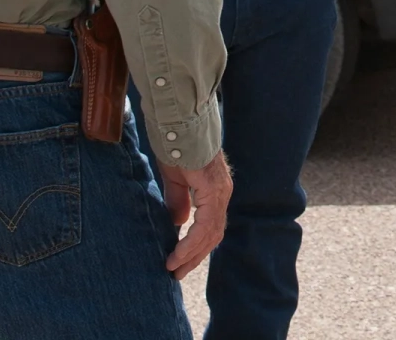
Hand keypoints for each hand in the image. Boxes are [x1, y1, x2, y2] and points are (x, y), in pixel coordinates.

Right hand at [160, 150, 232, 278]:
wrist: (178, 122)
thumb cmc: (176, 145)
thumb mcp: (176, 179)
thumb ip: (179, 200)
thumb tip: (180, 224)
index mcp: (215, 191)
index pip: (210, 227)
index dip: (196, 247)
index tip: (178, 261)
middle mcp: (222, 194)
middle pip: (213, 235)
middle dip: (195, 256)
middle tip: (177, 273)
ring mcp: (219, 192)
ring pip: (210, 233)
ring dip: (191, 254)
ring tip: (173, 268)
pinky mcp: (212, 190)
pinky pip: (204, 225)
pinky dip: (191, 242)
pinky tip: (177, 254)